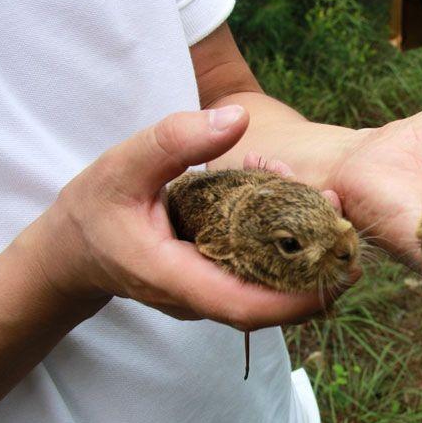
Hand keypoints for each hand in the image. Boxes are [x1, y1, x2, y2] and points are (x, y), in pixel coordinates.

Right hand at [28, 106, 342, 329]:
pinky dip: (283, 251)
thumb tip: (236, 117)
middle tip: (347, 230)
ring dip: (303, 260)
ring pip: (265, 294)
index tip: (335, 274)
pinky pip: (255, 279)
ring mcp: (206, 297)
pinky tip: (295, 209)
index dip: (292, 299)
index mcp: (172, 277)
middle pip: (267, 305)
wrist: (74, 249)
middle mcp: (196, 298)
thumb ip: (174, 140)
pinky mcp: (213, 285)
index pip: (240, 305)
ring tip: (326, 209)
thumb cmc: (94, 209)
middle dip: (315, 276)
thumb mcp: (122, 165)